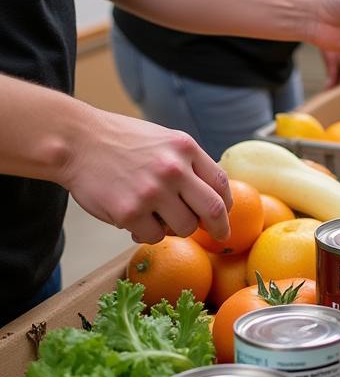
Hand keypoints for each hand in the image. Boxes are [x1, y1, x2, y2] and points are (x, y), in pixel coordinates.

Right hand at [60, 109, 230, 244]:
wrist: (76, 141)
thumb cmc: (120, 142)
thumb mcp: (164, 140)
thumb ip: (188, 162)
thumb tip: (214, 194)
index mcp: (185, 148)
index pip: (221, 183)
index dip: (227, 204)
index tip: (224, 214)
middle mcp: (173, 169)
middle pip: (213, 210)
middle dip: (219, 228)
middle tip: (218, 236)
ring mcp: (152, 192)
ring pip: (185, 228)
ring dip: (176, 229)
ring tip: (158, 218)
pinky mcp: (130, 212)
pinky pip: (154, 236)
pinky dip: (148, 233)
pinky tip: (135, 221)